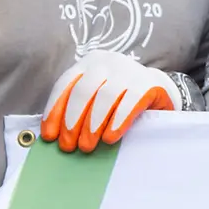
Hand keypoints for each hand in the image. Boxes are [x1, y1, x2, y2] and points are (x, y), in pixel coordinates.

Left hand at [41, 50, 189, 152]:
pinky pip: (129, 103)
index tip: (50, 136)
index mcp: (89, 64)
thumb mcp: (96, 96)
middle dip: (72, 121)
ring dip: (92, 124)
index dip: (54, 110)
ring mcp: (129, 70)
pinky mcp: (148, 83)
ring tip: (87, 146)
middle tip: (68, 146)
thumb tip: (56, 135)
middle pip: (83, 91)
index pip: (65, 85)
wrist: (159, 88)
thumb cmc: (120, 98)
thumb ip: (79, 107)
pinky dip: (117, 121)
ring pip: (105, 97)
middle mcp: (107, 62)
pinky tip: (110, 138)